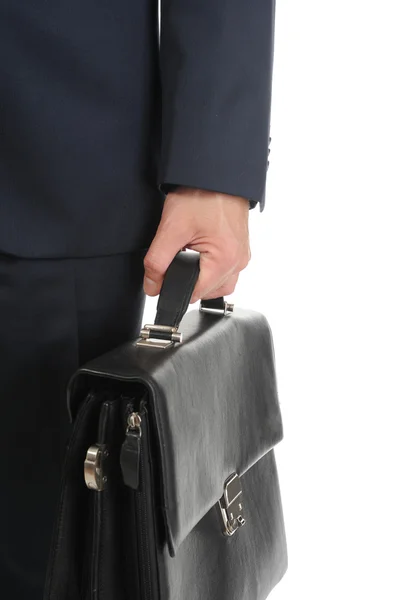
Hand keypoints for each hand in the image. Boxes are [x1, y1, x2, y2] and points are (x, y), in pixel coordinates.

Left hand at [143, 187, 250, 302]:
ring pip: (218, 284)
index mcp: (225, 261)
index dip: (174, 288)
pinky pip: (225, 270)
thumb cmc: (202, 194)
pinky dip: (210, 267)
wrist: (218, 172)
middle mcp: (238, 262)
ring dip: (201, 277)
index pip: (195, 294)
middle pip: (208, 292)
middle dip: (189, 281)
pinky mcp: (240, 248)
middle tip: (178, 256)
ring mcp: (241, 255)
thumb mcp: (172, 229)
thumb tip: (152, 286)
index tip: (165, 274)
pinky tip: (200, 251)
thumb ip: (157, 262)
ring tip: (190, 254)